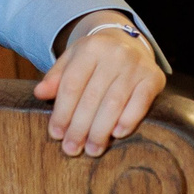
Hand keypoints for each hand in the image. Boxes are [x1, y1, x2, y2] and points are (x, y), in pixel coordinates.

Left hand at [36, 13, 163, 156]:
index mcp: (90, 48)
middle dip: (79, 127)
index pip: (72, 84)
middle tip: (71, 149)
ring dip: (101, 131)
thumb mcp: (72, 61)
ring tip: (92, 150)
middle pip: (92, 97)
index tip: (56, 134)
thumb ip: (56, 78)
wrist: (128, 43)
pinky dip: (128, 120)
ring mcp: (136, 65)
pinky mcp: (154, 77)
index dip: (62, 112)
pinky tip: (116, 134)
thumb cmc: (95, 60)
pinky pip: (140, 102)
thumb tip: (39, 93)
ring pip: (114, 103)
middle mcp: (114, 54)